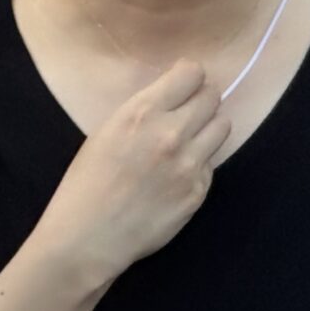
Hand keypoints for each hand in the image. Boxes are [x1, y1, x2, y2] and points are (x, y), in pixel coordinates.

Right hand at [34, 61, 231, 286]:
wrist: (89, 237)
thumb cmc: (86, 184)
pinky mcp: (198, 192)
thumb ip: (144, 112)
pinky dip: (199, 165)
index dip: (188, 78)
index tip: (182, 87)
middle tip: (188, 114)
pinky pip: (211, 165)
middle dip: (201, 101)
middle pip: (212, 97)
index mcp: (142, 113)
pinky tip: (176, 177)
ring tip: (187, 143)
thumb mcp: (107, 131)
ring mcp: (189, 165)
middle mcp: (171, 134)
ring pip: (222, 127)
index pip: (191, 73)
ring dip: (208, 129)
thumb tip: (173, 98)